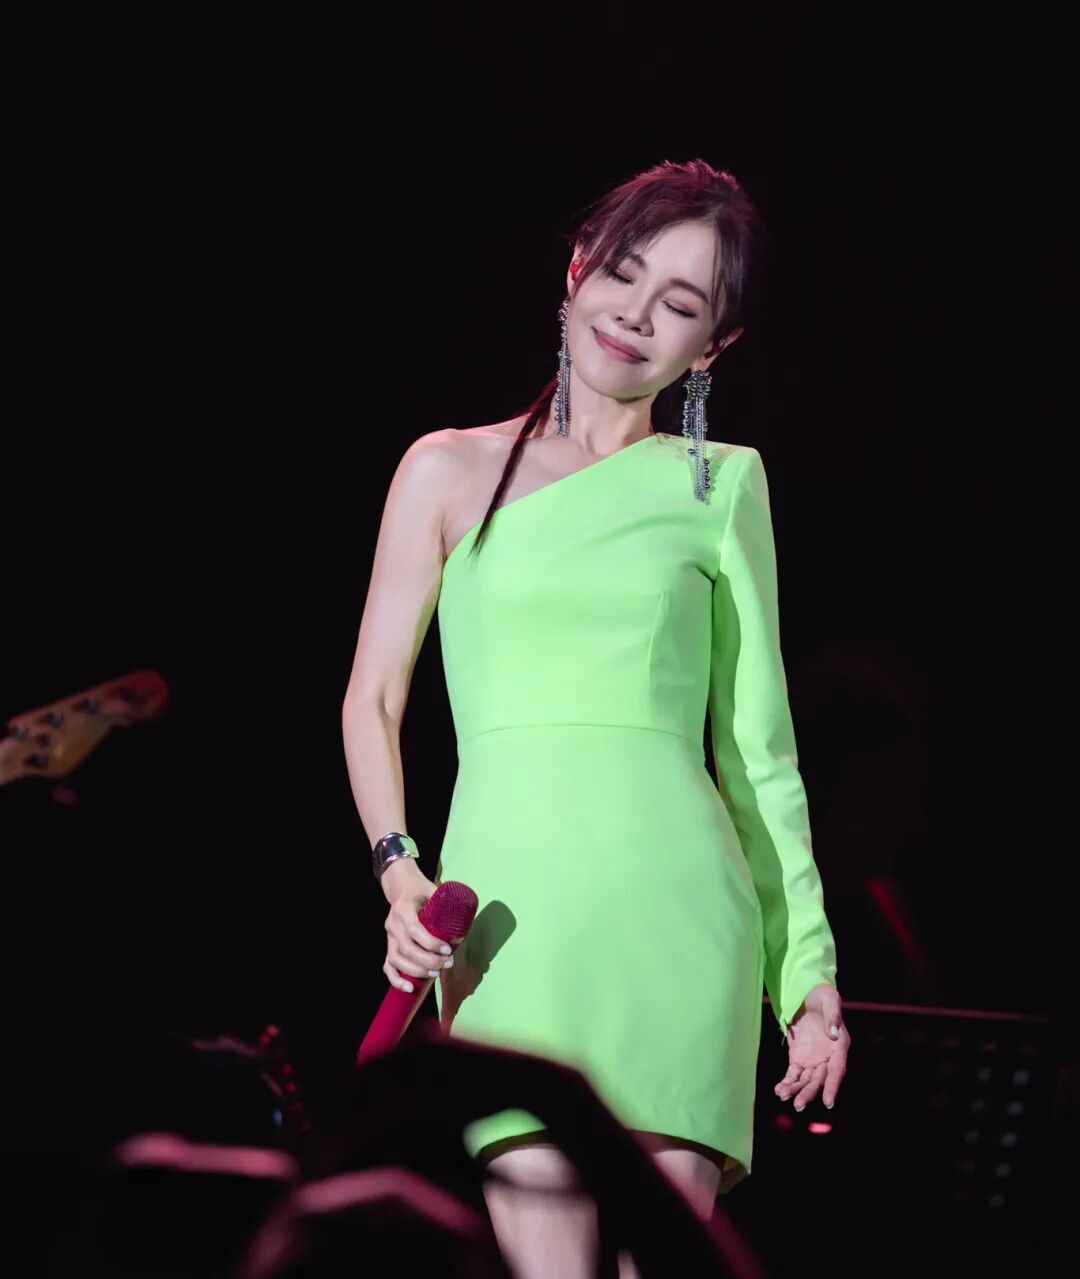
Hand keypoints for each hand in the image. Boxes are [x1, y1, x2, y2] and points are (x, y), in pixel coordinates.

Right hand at [382, 863, 455, 993]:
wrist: (402, 887)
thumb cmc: (422, 890)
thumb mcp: (435, 891)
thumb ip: (447, 908)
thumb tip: (464, 930)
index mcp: (404, 908)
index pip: (414, 929)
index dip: (431, 942)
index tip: (448, 949)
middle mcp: (393, 924)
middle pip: (407, 949)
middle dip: (429, 960)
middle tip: (448, 963)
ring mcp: (389, 937)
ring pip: (396, 960)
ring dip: (417, 971)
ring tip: (436, 972)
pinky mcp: (389, 947)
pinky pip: (388, 967)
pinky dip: (397, 980)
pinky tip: (410, 988)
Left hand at [774, 982, 848, 1110]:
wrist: (807, 994)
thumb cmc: (822, 995)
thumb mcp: (829, 999)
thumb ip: (833, 1016)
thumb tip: (834, 1033)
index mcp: (839, 1046)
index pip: (837, 1070)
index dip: (833, 1086)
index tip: (828, 1102)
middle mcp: (827, 1057)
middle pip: (819, 1080)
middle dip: (809, 1093)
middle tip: (798, 1105)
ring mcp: (813, 1059)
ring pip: (806, 1080)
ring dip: (796, 1090)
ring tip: (783, 1096)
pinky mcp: (799, 1058)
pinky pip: (794, 1074)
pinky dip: (787, 1082)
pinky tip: (779, 1090)